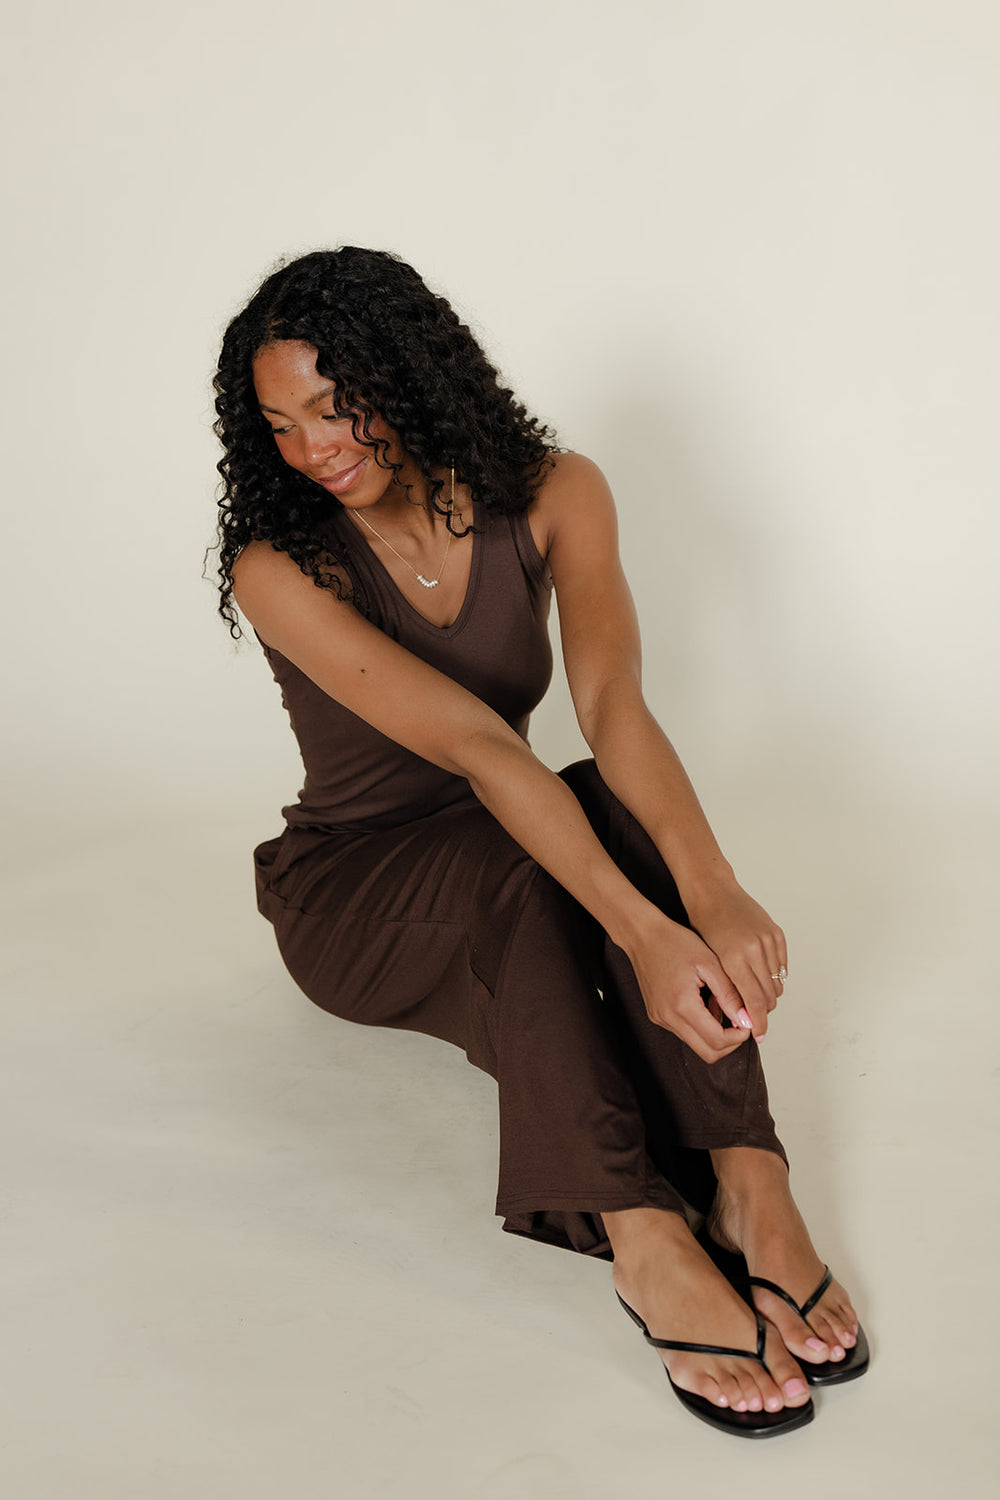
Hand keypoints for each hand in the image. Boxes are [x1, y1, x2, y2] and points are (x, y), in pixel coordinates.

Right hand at [625, 911, 756, 1064]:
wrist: (642, 935)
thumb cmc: (675, 942)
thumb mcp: (709, 964)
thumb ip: (729, 995)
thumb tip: (746, 1020)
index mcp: (682, 1005)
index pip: (717, 1041)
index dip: (739, 1036)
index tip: (749, 1020)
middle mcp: (668, 1018)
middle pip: (707, 1053)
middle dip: (730, 1042)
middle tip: (741, 1020)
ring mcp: (660, 1019)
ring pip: (697, 1044)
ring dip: (716, 1033)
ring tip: (720, 1003)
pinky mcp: (657, 1016)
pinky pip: (685, 1032)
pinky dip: (702, 1025)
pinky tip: (705, 1002)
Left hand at [683, 881, 787, 1038]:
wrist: (713, 891)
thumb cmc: (702, 924)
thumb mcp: (708, 959)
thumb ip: (725, 987)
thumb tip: (739, 1014)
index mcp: (733, 959)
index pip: (753, 1002)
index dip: (758, 1023)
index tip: (757, 1035)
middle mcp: (754, 950)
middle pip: (769, 996)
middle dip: (763, 1011)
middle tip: (753, 1018)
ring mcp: (767, 940)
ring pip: (777, 982)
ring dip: (769, 995)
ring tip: (755, 999)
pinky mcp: (776, 933)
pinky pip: (782, 966)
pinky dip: (774, 976)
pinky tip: (760, 978)